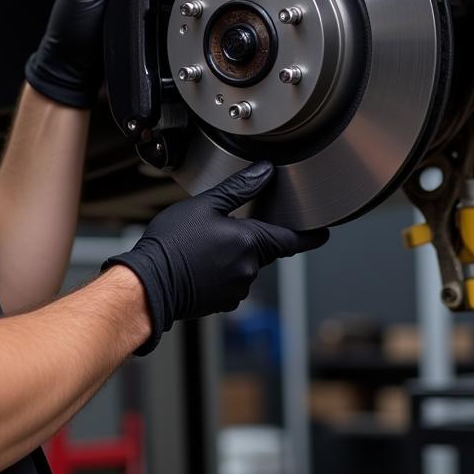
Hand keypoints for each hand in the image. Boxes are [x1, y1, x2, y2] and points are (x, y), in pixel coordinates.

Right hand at [103, 161, 328, 353]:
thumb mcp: (206, 205)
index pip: (292, 239)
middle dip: (248, 238)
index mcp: (251, 242)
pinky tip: (197, 263)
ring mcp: (236, 289)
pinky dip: (220, 272)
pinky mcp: (222, 302)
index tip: (324, 232)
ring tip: (201, 246)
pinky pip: (229, 282)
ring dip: (232, 255)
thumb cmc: (173, 244)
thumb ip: (239, 188)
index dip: (310, 236)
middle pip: (262, 250)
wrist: (150, 283)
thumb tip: (265, 172)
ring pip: (244, 266)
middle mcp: (249, 269)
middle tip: (220, 227)